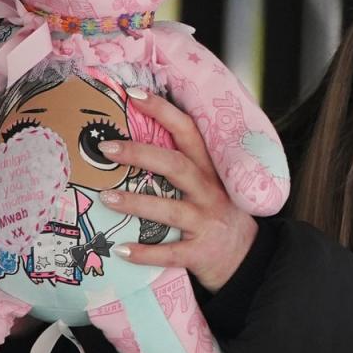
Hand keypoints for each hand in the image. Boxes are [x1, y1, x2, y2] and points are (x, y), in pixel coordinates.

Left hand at [97, 89, 257, 292]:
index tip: (134, 94)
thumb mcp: (210, 182)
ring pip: (169, 209)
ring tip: (105, 197)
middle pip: (176, 165)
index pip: (188, 131)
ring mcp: (205, 222)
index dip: (163, 111)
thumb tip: (137, 138)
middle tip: (107, 148)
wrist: (247, 257)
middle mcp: (209, 191)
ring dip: (135, 202)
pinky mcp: (200, 252)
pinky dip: (146, 253)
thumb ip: (184, 162)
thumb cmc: (218, 213)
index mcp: (209, 169)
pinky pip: (170, 253)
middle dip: (140, 154)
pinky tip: (122, 250)